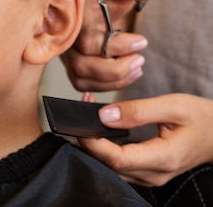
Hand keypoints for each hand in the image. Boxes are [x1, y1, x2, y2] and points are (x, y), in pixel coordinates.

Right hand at [60, 0, 157, 90]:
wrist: (86, 14)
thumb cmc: (101, 3)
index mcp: (75, 19)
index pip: (88, 41)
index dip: (117, 46)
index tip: (142, 41)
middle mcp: (66, 40)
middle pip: (82, 65)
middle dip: (116, 68)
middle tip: (140, 59)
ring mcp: (66, 57)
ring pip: (83, 79)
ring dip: (115, 79)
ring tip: (137, 67)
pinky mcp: (71, 71)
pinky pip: (85, 85)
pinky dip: (109, 85)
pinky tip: (127, 75)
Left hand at [78, 93, 212, 186]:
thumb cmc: (201, 118)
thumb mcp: (172, 105)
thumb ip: (137, 111)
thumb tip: (104, 116)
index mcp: (163, 158)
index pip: (117, 159)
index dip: (94, 143)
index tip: (80, 123)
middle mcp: (155, 174)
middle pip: (109, 165)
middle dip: (90, 140)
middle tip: (81, 110)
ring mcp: (150, 176)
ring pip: (111, 167)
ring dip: (95, 144)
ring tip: (89, 116)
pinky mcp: (146, 172)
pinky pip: (119, 165)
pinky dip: (105, 148)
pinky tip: (100, 129)